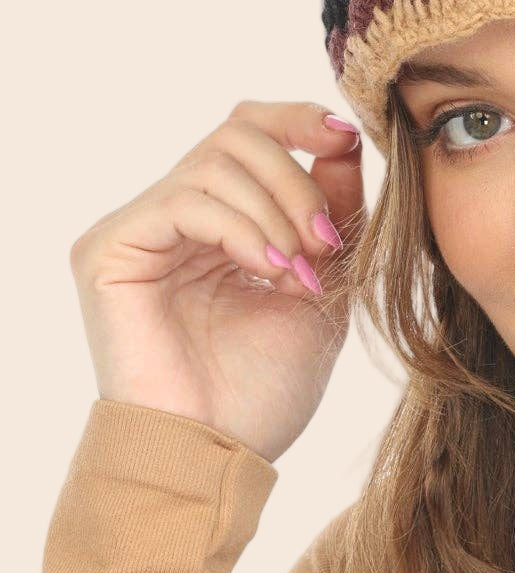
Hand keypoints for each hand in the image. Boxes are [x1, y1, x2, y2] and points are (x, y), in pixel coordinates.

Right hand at [68, 100, 365, 462]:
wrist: (222, 452)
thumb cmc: (267, 385)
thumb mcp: (324, 283)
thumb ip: (333, 211)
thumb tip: (341, 141)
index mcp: (221, 219)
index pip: (250, 130)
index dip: (300, 120)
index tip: (347, 137)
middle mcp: (174, 215)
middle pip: (237, 133)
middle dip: (298, 180)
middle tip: (323, 243)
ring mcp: (139, 229)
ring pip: (215, 161)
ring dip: (277, 212)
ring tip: (297, 272)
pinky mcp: (110, 249)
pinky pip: (185, 201)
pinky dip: (241, 229)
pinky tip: (268, 271)